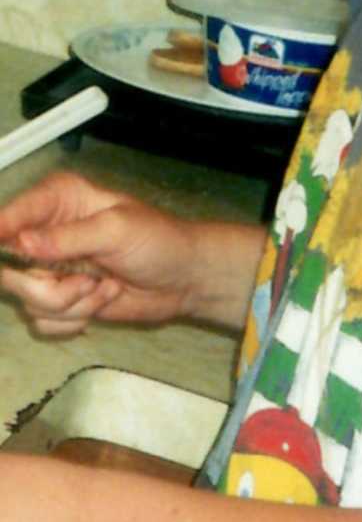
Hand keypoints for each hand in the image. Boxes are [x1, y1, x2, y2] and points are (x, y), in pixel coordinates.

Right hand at [0, 170, 203, 336]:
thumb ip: (69, 237)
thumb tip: (22, 242)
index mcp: (58, 201)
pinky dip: (74, 318)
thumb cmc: (157, 241)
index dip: (1, 232)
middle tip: (85, 278)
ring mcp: (51, 270)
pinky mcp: (61, 300)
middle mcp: (45, 234)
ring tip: (104, 285)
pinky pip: (43, 321)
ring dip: (72, 302)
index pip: (10, 216)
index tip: (8, 251)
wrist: (183, 278)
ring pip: (28, 300)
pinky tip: (101, 299)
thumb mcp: (117, 230)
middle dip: (49, 284)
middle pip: (10, 268)